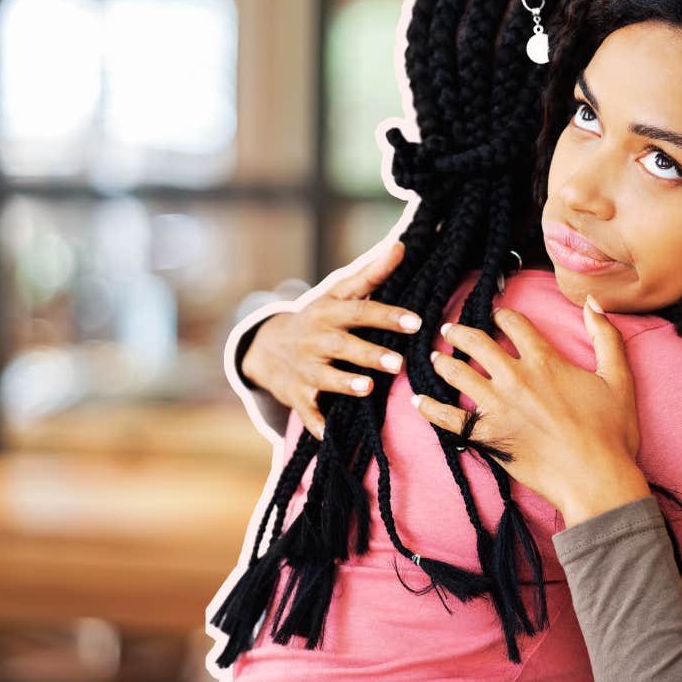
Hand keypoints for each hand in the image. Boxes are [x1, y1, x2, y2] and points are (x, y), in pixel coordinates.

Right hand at [241, 241, 422, 439]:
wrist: (266, 346)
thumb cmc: (318, 316)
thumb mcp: (338, 292)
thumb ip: (371, 273)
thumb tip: (401, 245)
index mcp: (328, 312)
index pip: (360, 311)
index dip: (387, 316)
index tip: (416, 322)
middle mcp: (314, 340)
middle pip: (343, 346)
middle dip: (369, 354)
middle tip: (399, 363)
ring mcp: (304, 369)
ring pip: (325, 378)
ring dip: (345, 384)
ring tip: (368, 388)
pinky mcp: (296, 395)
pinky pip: (307, 412)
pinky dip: (316, 425)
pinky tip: (330, 437)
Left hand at [410, 296, 650, 523]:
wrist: (597, 479)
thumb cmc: (612, 432)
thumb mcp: (619, 378)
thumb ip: (606, 336)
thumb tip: (592, 302)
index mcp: (545, 361)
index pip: (514, 324)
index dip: (502, 315)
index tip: (496, 315)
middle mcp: (515, 378)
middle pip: (478, 343)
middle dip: (461, 333)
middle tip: (449, 330)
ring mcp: (497, 407)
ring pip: (458, 375)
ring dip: (443, 362)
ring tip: (434, 358)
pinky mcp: (488, 436)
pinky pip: (448, 419)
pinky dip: (430, 409)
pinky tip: (418, 401)